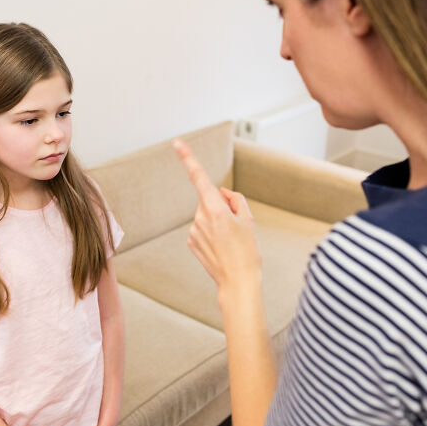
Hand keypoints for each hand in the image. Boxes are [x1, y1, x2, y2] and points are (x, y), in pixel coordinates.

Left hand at [173, 139, 261, 290]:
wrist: (238, 282)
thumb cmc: (247, 252)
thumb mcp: (249, 220)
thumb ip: (235, 199)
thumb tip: (220, 192)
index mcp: (215, 209)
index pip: (199, 177)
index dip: (188, 158)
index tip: (177, 143)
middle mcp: (200, 218)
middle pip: (209, 200)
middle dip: (221, 206)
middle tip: (237, 227)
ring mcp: (194, 231)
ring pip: (206, 215)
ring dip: (217, 222)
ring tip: (230, 241)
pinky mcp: (191, 242)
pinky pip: (202, 229)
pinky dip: (212, 234)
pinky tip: (221, 247)